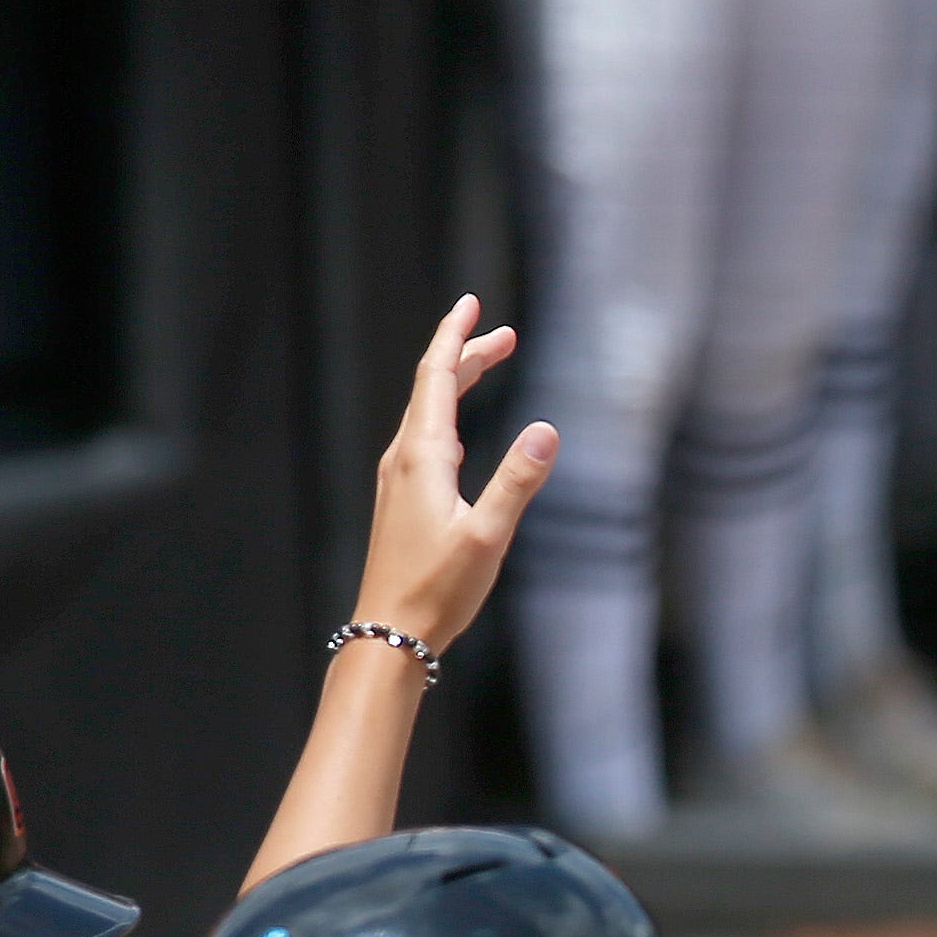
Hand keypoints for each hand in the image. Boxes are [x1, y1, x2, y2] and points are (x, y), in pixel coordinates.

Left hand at [350, 296, 560, 656]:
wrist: (389, 634)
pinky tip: (460, 434)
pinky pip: (423, 441)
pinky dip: (447, 418)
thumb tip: (547, 430)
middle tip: (505, 335)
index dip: (456, 336)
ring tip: (489, 367)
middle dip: (467, 355)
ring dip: (457, 384)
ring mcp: (398, 480)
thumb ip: (517, 482)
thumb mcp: (489, 537)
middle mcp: (403, 459)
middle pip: (432, 387)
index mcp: (423, 456)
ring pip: (427, 413)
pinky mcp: (400, 501)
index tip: (472, 303)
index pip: (437, 375)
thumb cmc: (438, 591)